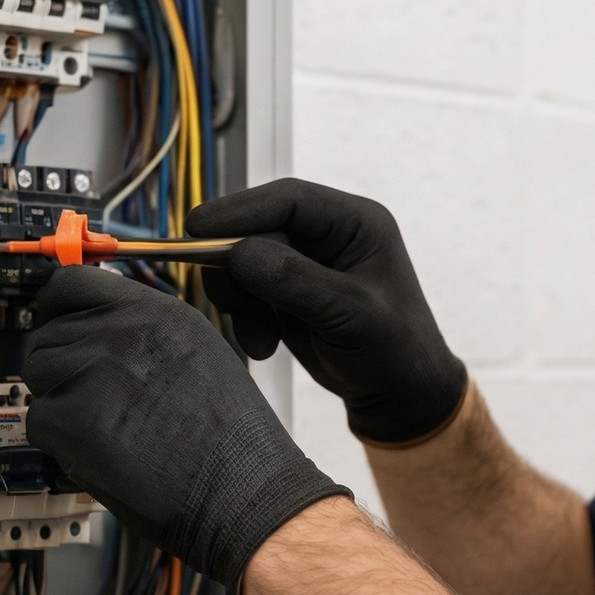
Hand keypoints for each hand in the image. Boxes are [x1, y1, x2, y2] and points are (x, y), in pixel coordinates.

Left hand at [22, 266, 348, 594]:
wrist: (242, 491)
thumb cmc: (230, 436)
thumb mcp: (198, 351)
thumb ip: (141, 331)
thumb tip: (91, 326)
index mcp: (155, 312)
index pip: (72, 283)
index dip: (54, 306)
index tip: (52, 321)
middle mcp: (123, 332)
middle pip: (47, 333)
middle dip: (60, 367)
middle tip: (92, 399)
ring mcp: (95, 373)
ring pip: (37, 373)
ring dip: (58, 400)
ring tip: (104, 425)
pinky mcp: (73, 420)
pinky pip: (39, 420)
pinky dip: (60, 442)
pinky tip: (103, 452)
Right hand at [186, 178, 466, 445]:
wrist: (398, 394)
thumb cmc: (394, 350)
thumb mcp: (350, 315)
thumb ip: (296, 281)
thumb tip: (239, 253)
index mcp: (355, 222)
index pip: (290, 200)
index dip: (240, 210)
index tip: (197, 228)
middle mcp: (327, 234)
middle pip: (258, 227)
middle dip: (234, 265)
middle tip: (225, 301)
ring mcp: (304, 262)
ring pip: (244, 260)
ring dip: (239, 299)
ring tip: (257, 339)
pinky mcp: (286, 290)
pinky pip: (246, 290)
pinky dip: (244, 317)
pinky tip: (264, 346)